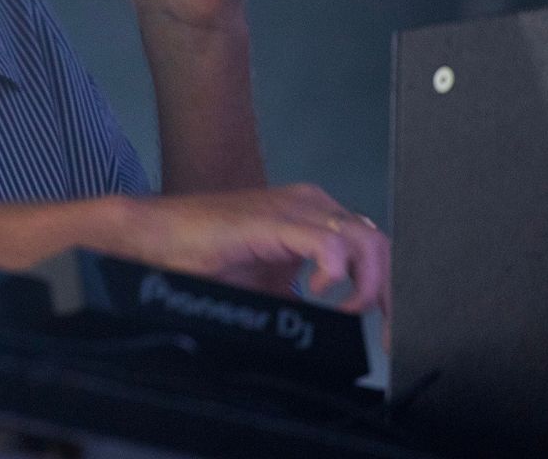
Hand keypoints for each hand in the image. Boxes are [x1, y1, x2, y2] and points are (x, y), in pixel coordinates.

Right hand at [111, 184, 390, 315]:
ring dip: (370, 285)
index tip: (391, 332)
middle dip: (392, 293)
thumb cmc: (202, 260)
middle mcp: (309, 207)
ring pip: (364, 240)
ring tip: (351, 312)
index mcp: (312, 218)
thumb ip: (303, 307)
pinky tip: (321, 293)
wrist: (155, 239)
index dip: (391, 290)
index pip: (373, 247)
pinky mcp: (272, 222)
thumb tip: (331, 340)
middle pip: (379, 243)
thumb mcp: (268, 292)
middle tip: (387, 335)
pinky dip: (337, 273)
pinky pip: (328, 244)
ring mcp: (293, 210)